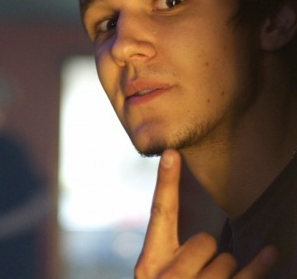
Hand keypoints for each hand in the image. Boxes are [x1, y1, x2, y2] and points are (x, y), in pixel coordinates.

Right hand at [135, 149, 277, 277]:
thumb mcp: (158, 273)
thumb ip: (168, 252)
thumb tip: (200, 230)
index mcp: (149, 262)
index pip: (160, 213)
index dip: (166, 182)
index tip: (172, 153)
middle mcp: (166, 276)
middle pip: (204, 239)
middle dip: (208, 250)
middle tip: (200, 267)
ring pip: (227, 259)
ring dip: (225, 270)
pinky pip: (248, 275)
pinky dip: (261, 263)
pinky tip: (270, 252)